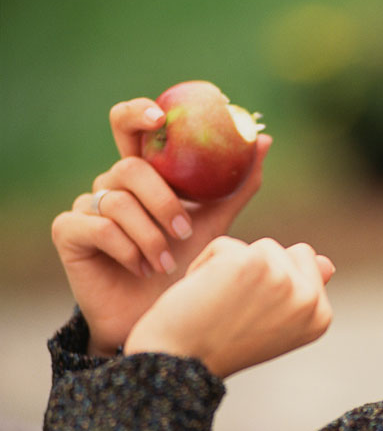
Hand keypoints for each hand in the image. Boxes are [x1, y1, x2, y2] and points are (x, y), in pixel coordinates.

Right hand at [51, 98, 270, 355]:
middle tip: (185, 231)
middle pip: (130, 167)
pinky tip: (141, 269)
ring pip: (118, 200)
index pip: (130, 126)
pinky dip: (127, 249)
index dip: (138, 113)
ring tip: (166, 263)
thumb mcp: (217, 222)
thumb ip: (237, 184)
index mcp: (145, 174)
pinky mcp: (69, 232)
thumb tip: (265, 139)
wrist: (160, 316)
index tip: (160, 117)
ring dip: (150, 235)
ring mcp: (87, 206)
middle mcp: (112, 184)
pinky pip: (98, 227)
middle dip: (163, 200)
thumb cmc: (186, 265)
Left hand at [124, 237, 334, 377]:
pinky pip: (226, 245)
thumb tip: (326, 263)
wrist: (179, 364)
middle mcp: (309, 299)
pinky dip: (205, 265)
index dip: (274, 285)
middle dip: (259, 271)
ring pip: (258, 247)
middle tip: (237, 312)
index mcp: (320, 317)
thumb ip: (304, 292)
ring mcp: (284, 279)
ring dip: (231, 268)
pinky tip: (201, 296)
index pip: (308, 265)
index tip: (253, 319)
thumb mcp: (274, 323)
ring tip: (219, 305)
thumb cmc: (221, 345)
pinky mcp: (253, 263)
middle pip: (286, 251)